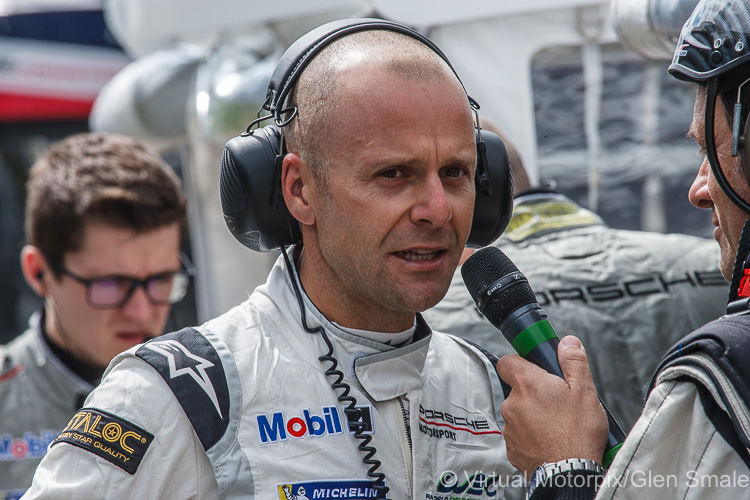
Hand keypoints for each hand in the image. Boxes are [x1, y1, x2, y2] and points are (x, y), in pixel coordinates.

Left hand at [496, 335, 607, 477]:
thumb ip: (574, 362)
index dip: (521, 362)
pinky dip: (531, 435)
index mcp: (527, 384)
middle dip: (534, 392)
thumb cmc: (578, 433)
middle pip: (517, 389)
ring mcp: (509, 427)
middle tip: (557, 402)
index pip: (507, 362)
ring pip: (518, 412)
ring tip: (557, 425)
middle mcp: (511, 404)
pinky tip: (550, 440)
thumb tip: (568, 342)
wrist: (569, 474)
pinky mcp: (511, 448)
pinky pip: (519, 434)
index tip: (536, 369)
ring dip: (532, 415)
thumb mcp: (584, 391)